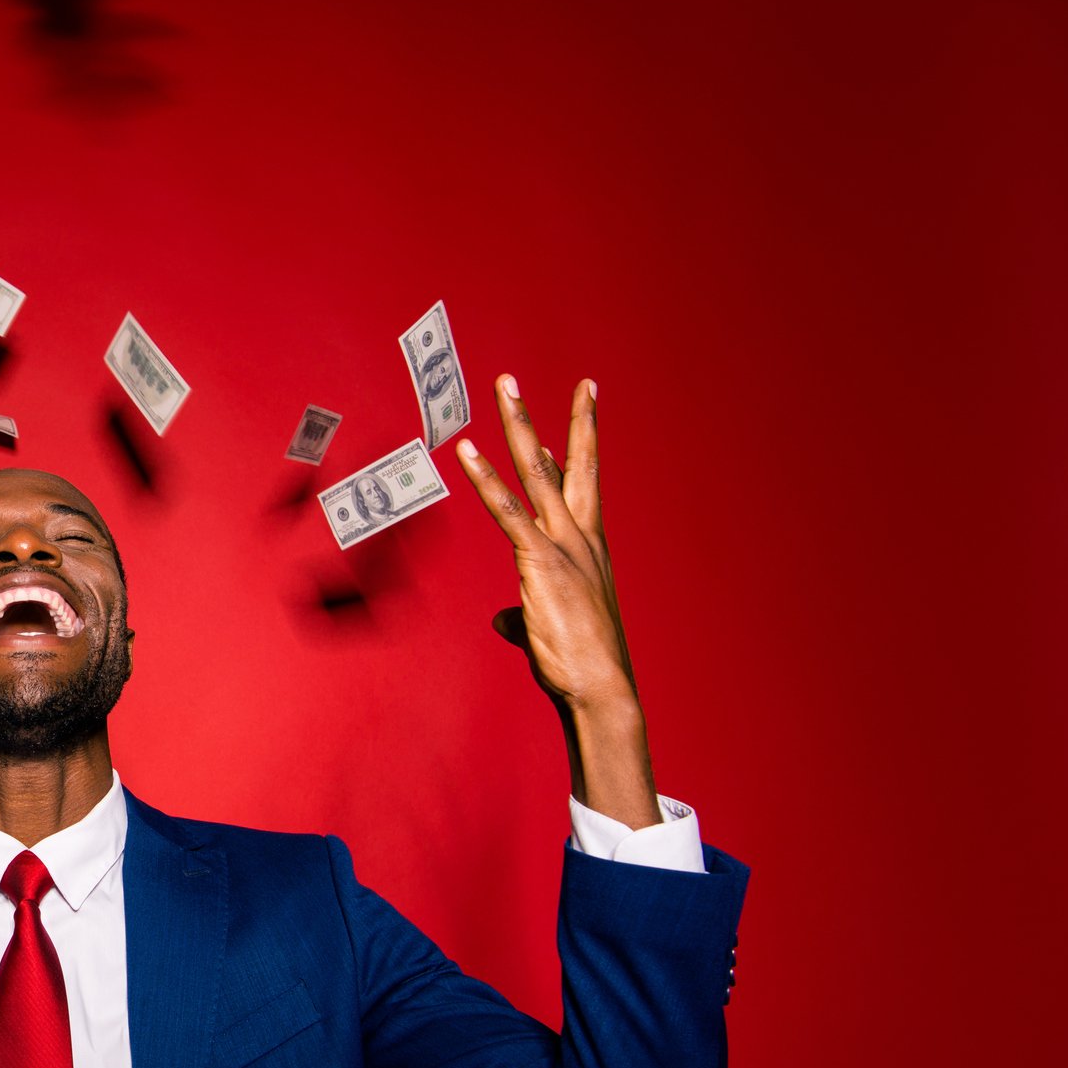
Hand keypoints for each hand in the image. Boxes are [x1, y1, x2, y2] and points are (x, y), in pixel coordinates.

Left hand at [455, 375, 658, 827]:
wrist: (600, 687)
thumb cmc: (579, 665)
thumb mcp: (545, 630)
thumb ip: (521, 617)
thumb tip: (504, 620)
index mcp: (589, 548)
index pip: (580, 486)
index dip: (576, 448)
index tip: (578, 410)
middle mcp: (582, 537)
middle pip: (574, 464)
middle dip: (571, 419)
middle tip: (575, 380)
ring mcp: (564, 544)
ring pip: (538, 471)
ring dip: (520, 424)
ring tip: (506, 385)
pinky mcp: (540, 560)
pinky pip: (507, 509)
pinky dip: (485, 479)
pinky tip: (467, 450)